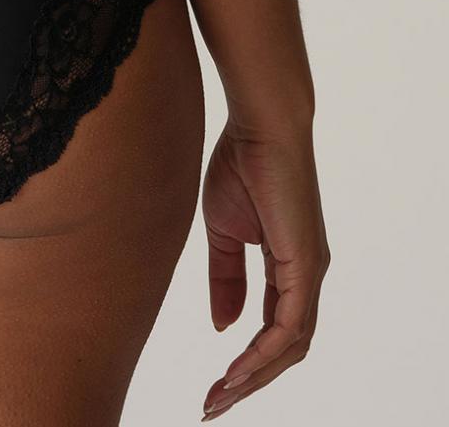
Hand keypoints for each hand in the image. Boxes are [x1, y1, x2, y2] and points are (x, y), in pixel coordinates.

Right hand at [199, 115, 329, 417]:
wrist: (259, 124)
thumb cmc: (242, 163)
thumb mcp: (223, 230)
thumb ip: (225, 276)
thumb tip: (224, 326)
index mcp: (289, 266)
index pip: (273, 329)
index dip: (246, 360)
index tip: (213, 383)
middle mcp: (307, 275)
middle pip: (286, 349)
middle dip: (250, 381)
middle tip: (213, 404)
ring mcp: (311, 271)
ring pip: (290, 346)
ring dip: (255, 376)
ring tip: (221, 395)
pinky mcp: (306, 264)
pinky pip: (290, 325)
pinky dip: (263, 352)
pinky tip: (238, 368)